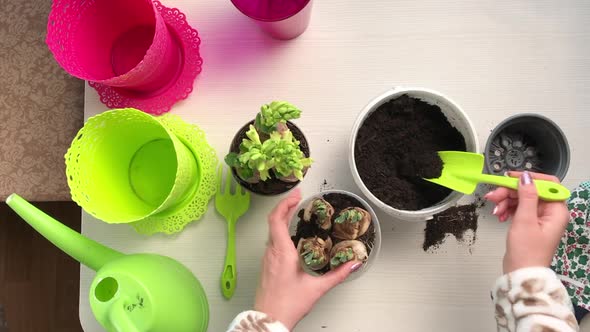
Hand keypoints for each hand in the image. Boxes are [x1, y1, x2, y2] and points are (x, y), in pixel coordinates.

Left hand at [254, 189, 359, 329]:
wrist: (269, 320)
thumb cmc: (287, 305)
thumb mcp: (316, 288)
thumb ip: (337, 275)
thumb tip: (352, 265)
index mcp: (281, 252)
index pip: (277, 219)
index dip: (285, 203)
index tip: (296, 196)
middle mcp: (271, 252)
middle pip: (273, 221)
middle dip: (285, 207)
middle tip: (298, 199)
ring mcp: (266, 259)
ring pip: (271, 232)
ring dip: (281, 219)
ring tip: (295, 214)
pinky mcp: (266, 266)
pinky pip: (271, 242)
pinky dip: (279, 232)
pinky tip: (290, 237)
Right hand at [484, 171, 568, 273]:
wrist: (521, 273)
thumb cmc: (527, 252)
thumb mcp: (525, 220)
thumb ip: (526, 196)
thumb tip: (526, 177)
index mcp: (556, 211)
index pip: (546, 184)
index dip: (528, 178)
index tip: (511, 177)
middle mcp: (550, 212)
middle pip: (529, 191)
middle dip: (510, 192)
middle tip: (494, 195)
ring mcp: (539, 218)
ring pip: (521, 199)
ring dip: (506, 201)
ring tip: (495, 210)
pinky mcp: (529, 223)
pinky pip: (518, 208)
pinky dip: (507, 209)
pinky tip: (500, 216)